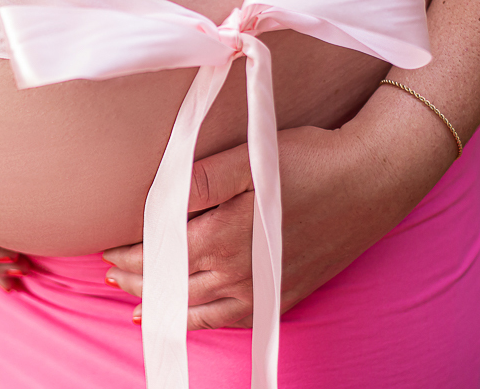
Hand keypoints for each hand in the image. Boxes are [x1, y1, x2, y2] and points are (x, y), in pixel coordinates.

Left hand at [102, 124, 402, 328]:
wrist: (372, 179)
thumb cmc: (309, 160)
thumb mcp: (250, 157)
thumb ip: (200, 179)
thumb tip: (156, 198)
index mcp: (224, 235)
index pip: (161, 251)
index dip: (131, 252)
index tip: (107, 247)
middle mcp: (239, 271)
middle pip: (174, 282)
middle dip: (138, 278)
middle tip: (110, 273)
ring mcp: (263, 288)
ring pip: (197, 306)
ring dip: (163, 302)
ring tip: (137, 299)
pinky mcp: (284, 293)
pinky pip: (233, 319)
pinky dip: (203, 322)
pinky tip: (190, 319)